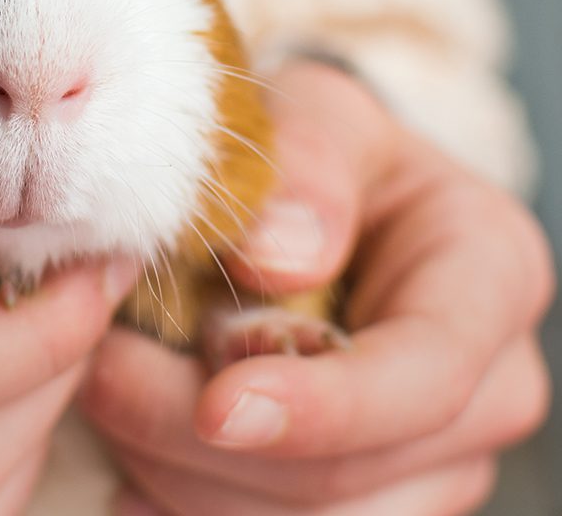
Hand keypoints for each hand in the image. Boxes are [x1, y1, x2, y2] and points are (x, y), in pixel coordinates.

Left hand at [80, 61, 554, 515]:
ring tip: (108, 399)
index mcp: (490, 275)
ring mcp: (437, 455)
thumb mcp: (321, 114)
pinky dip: (192, 504)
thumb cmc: (329, 149)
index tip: (214, 408)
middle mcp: (485, 385)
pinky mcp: (378, 490)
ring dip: (187, 475)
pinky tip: (134, 471)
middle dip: (208, 441)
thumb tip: (275, 259)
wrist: (339, 196)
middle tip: (101, 374)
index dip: (322, 406)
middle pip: (353, 471)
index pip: (424, 372)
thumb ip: (309, 165)